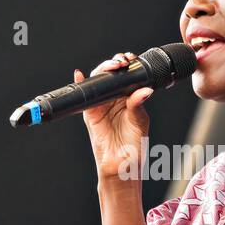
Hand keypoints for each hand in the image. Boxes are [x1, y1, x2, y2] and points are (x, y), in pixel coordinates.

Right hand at [75, 52, 152, 181]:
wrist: (121, 165)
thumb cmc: (134, 146)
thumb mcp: (139, 121)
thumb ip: (139, 104)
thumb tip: (145, 89)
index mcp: (130, 99)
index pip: (127, 76)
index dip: (128, 65)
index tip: (131, 60)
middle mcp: (115, 100)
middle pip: (111, 75)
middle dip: (114, 64)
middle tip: (121, 62)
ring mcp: (102, 105)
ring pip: (99, 81)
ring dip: (102, 70)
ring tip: (110, 66)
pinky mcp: (91, 113)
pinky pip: (85, 96)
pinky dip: (80, 83)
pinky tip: (79, 75)